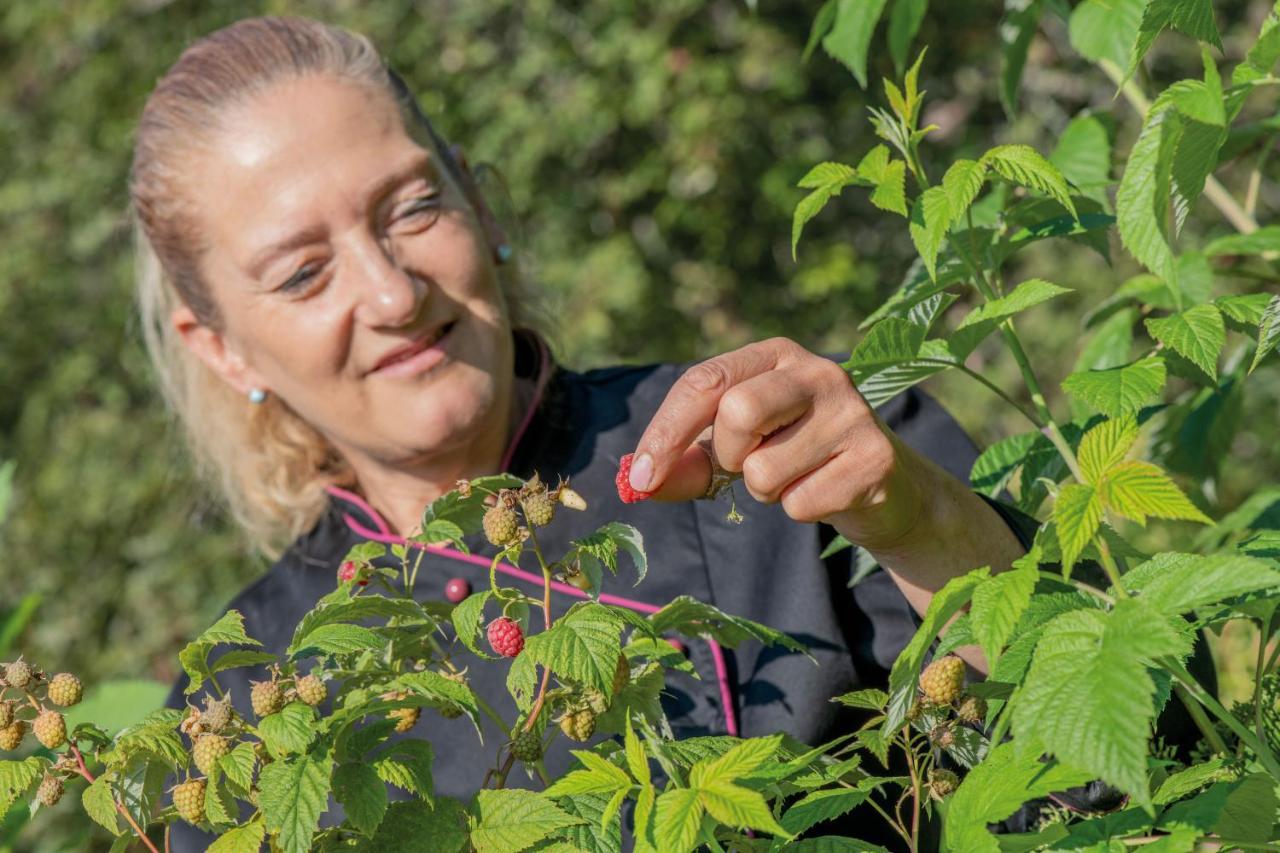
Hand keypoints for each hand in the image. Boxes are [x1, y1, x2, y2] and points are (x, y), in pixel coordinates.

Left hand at [629, 337, 930, 550]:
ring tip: (796, 475)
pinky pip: (799, 503)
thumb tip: (639, 484)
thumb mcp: (735, 451)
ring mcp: (852, 412)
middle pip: (737, 411)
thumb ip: (685, 463)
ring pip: (764, 468)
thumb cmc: (795, 459)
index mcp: (775, 354)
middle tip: (747, 464)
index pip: (705, 380)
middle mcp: (818, 371)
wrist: (885, 488)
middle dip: (727, 454)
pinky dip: (798, 509)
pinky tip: (826, 491)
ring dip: (765, 489)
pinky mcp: (874, 459)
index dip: (665, 431)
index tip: (640, 476)